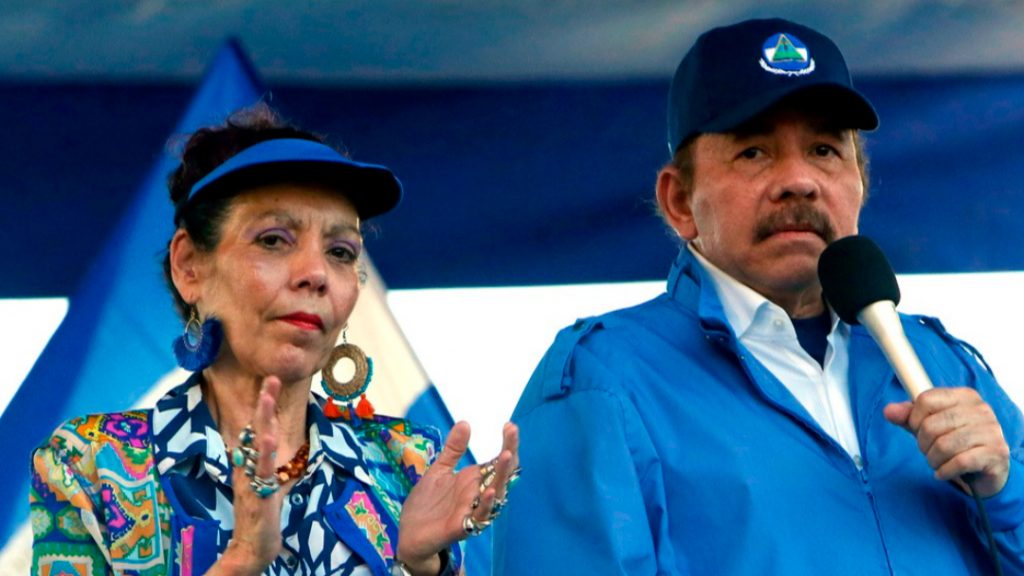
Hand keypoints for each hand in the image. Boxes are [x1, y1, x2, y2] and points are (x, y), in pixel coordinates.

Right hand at [211, 376, 285, 574]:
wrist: (251, 545)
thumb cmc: (259, 512)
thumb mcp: (261, 480)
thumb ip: (262, 460)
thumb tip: (265, 438)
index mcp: (250, 462)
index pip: (257, 427)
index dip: (264, 404)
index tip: (271, 380)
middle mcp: (248, 466)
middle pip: (256, 428)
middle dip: (265, 401)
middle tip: (272, 376)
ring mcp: (252, 478)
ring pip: (257, 444)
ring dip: (263, 419)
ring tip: (268, 396)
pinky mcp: (259, 494)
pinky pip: (262, 471)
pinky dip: (265, 453)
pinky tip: (268, 437)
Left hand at [397, 421, 519, 575]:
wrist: (410, 534)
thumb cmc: (427, 504)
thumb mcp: (439, 471)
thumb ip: (453, 450)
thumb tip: (465, 422)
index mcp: (475, 480)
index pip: (498, 460)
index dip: (507, 443)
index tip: (509, 425)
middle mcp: (479, 494)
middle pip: (502, 473)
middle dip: (509, 452)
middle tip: (512, 432)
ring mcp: (473, 510)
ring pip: (496, 493)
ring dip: (502, 475)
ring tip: (507, 455)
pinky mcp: (463, 526)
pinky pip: (480, 515)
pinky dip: (486, 503)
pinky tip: (490, 490)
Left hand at [884, 387, 1009, 496]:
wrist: (986, 471)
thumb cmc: (955, 443)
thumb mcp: (929, 427)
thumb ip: (908, 417)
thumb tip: (888, 411)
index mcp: (964, 396)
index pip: (925, 399)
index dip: (914, 419)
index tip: (918, 430)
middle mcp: (981, 410)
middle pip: (931, 425)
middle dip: (923, 444)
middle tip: (929, 451)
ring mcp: (992, 430)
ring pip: (944, 445)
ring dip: (933, 460)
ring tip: (937, 462)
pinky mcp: (996, 452)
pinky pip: (960, 462)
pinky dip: (945, 471)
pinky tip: (944, 473)